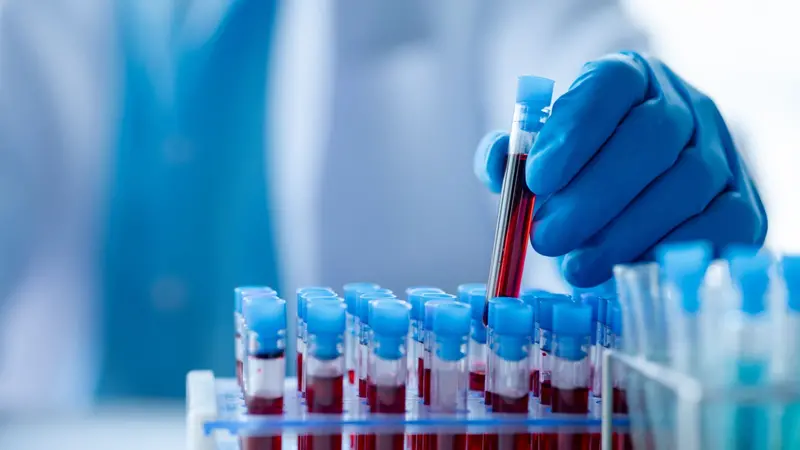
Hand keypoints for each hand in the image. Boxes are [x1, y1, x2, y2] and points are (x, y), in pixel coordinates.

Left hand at [475, 52, 766, 287]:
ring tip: (574, 267)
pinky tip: (624, 270)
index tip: (537, 178)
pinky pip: (720, 227)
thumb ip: (513, 158)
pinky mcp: (744, 204)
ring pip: (685, 184)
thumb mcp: (539, 158)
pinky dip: (667, 252)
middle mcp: (685, 106)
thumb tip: (497, 163)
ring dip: (623, 233)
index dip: (574, 130)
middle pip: (653, 137)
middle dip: (593, 195)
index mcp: (630, 78)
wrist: (633, 198)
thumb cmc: (577, 175)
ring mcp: (721, 153)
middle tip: (546, 237)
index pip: (611, 84)